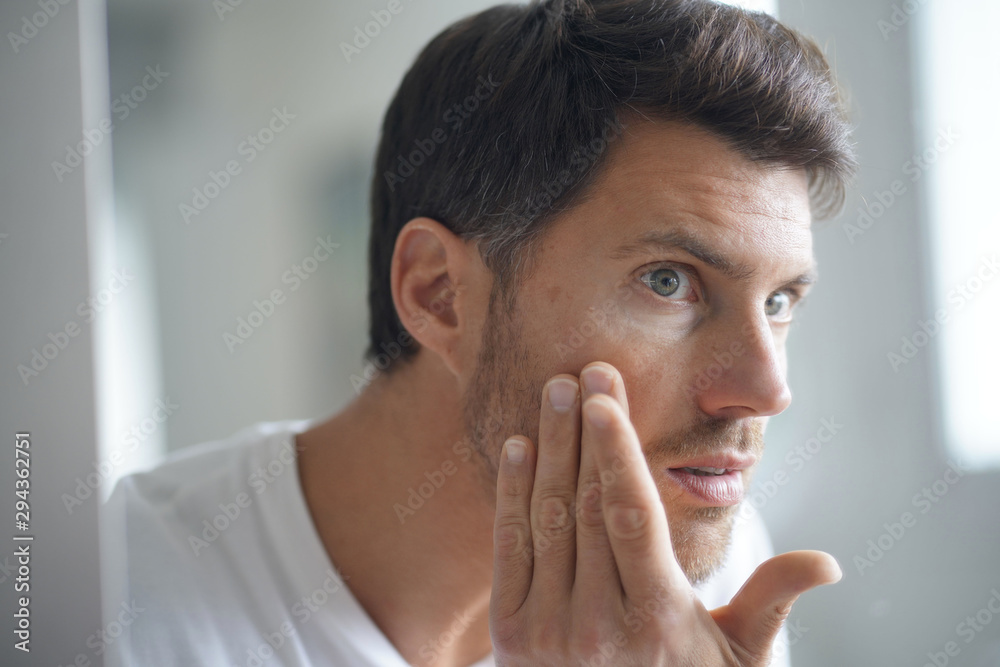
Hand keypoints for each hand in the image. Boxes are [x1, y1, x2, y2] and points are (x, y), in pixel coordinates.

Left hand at [489, 361, 840, 665]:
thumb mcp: (738, 656)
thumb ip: (771, 602)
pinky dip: (512, 492)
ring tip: (552, 392)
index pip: (631, 515)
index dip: (615, 449)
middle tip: (583, 373)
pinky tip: (519, 446)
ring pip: (547, 516)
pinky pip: (510, 547)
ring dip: (547, 447)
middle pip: (586, 503)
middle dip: (583, 431)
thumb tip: (827, 562)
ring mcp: (547, 628)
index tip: (605, 396)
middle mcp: (596, 622)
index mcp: (656, 617)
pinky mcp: (510, 634)